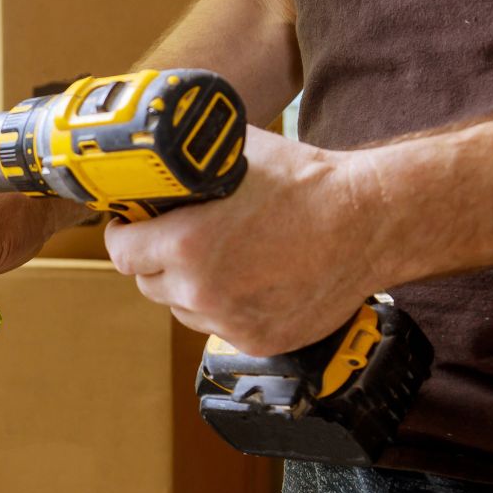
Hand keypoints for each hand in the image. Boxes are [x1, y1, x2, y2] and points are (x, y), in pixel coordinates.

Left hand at [104, 127, 380, 355]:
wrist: (371, 223)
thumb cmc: (308, 185)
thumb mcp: (237, 155)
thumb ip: (189, 162)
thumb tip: (157, 151)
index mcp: (185, 245)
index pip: (121, 253)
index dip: (124, 235)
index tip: (131, 226)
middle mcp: (201, 290)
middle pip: (148, 284)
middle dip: (155, 261)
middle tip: (175, 240)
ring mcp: (229, 321)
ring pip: (183, 308)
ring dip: (189, 288)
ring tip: (219, 259)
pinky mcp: (257, 341)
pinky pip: (219, 326)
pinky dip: (225, 307)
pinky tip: (249, 280)